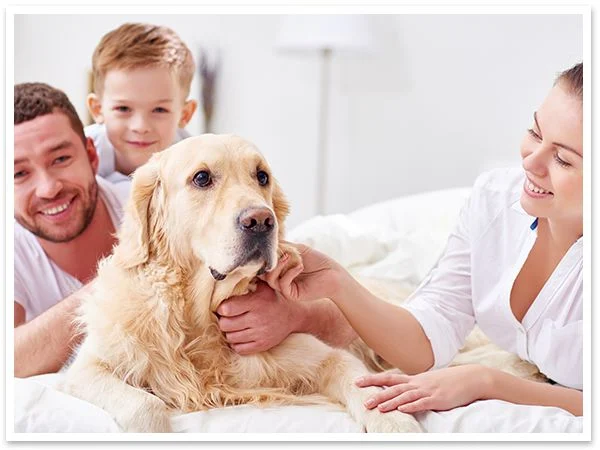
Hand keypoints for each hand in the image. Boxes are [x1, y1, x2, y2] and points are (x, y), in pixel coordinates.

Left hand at [216, 281, 300, 354]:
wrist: (293, 315)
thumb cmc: (273, 298)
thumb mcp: (263, 287)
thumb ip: (247, 282)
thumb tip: (229, 278)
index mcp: (255, 303)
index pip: (227, 309)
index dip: (221, 308)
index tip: (224, 307)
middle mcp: (257, 319)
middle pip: (225, 325)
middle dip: (223, 320)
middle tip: (226, 317)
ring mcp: (260, 334)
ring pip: (230, 338)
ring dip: (229, 332)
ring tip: (234, 326)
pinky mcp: (262, 345)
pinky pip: (240, 349)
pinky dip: (236, 343)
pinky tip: (240, 335)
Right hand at [260, 242, 345, 302]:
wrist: (333, 274)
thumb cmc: (317, 261)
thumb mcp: (298, 249)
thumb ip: (282, 246)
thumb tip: (268, 240)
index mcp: (280, 268)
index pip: (264, 264)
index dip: (262, 257)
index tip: (265, 247)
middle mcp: (280, 278)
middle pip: (263, 272)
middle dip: (267, 262)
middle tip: (275, 252)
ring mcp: (285, 287)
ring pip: (270, 279)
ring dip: (278, 266)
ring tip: (289, 257)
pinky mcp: (291, 294)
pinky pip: (282, 284)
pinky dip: (289, 273)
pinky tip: (300, 266)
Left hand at [356, 365, 490, 413]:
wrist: (471, 378)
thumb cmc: (449, 381)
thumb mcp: (429, 381)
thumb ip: (415, 386)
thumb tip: (401, 392)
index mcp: (414, 379)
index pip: (389, 378)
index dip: (373, 380)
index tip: (357, 381)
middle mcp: (418, 383)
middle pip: (393, 387)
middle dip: (377, 394)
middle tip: (363, 401)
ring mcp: (428, 390)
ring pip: (405, 396)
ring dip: (391, 402)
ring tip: (378, 407)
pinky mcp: (438, 399)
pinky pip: (423, 403)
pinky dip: (412, 406)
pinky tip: (402, 409)